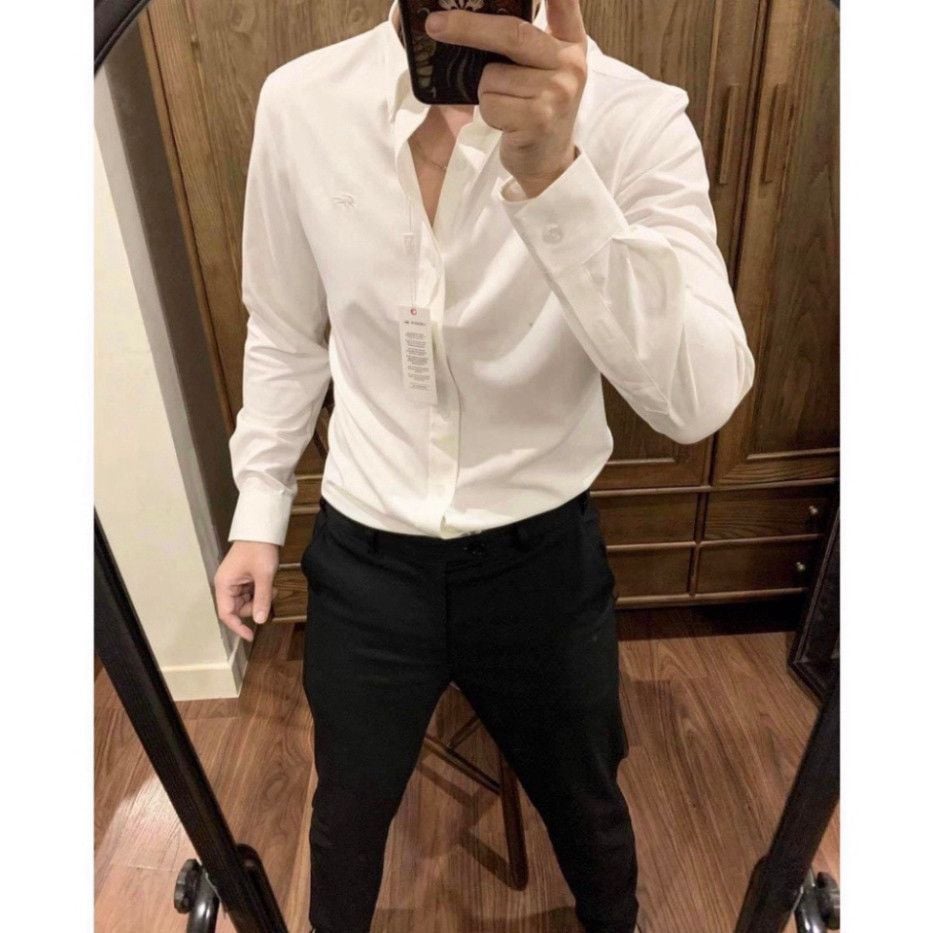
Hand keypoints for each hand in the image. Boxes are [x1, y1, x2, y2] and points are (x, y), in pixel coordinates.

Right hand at [213, 540, 279, 641]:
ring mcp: (235, 582)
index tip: (251, 635)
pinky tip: (270, 583)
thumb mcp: (263, 575)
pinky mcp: (243, 578)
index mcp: (224, 585)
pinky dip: (260, 592)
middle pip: (238, 608)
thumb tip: (260, 621)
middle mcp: (226, 585)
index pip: (226, 614)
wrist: (261, 530)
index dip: (237, 627)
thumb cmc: (259, 549)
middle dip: (255, 606)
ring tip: (271, 586)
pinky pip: (250, 593)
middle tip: (270, 595)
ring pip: (246, 601)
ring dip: (260, 599)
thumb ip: (261, 599)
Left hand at [425, 0, 587, 196]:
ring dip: (486, 92)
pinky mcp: (539, 119)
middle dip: (467, 27)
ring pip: (492, 76)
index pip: (563, 1)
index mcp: (570, 42)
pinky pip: (491, 104)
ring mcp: (557, 92)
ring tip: (506, 104)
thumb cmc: (535, 108)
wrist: (548, 161)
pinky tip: (506, 121)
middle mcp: (570, 63)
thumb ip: (524, 39)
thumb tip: (468, 14)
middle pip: (512, 33)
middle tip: (434, 25)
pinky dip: (488, 113)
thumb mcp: (542, 68)